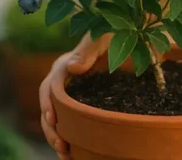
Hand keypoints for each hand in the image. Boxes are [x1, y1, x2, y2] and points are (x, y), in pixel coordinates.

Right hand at [39, 33, 110, 159]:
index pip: (50, 86)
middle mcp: (64, 81)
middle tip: (61, 144)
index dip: (48, 103)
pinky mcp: (82, 103)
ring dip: (57, 136)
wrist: (132, 36)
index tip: (53, 119)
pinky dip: (69, 136)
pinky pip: (70, 121)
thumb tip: (73, 67)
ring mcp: (72, 94)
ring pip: (57, 118)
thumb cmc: (116, 32)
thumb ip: (88, 49)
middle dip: (51, 127)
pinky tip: (72, 152)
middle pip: (49, 106)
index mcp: (64, 65)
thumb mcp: (103, 36)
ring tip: (64, 153)